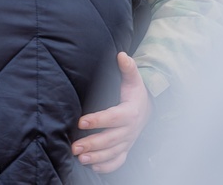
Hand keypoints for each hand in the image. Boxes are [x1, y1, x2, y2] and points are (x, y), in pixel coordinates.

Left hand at [71, 52, 150, 172]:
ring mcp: (128, 141)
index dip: (97, 121)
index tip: (81, 122)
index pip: (113, 118)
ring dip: (96, 157)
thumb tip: (122, 55)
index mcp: (130, 112)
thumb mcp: (133, 79)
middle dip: (92, 144)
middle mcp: (130, 130)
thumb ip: (128, 68)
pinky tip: (93, 166)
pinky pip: (118, 161)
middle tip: (74, 147)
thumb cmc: (135, 92)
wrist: (148, 108)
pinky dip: (107, 166)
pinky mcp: (126, 148)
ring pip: (113, 152)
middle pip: (111, 139)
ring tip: (80, 158)